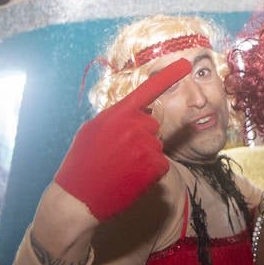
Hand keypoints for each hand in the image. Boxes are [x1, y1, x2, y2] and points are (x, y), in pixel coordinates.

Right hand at [53, 58, 190, 220]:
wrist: (77, 199)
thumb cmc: (81, 165)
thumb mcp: (91, 131)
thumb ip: (115, 118)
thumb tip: (136, 114)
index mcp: (117, 113)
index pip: (147, 90)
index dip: (168, 76)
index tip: (186, 64)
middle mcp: (135, 125)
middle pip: (152, 125)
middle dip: (140, 137)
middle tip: (118, 155)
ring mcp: (146, 145)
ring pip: (155, 146)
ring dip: (143, 157)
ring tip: (120, 169)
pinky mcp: (155, 166)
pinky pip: (161, 164)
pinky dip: (150, 173)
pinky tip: (130, 179)